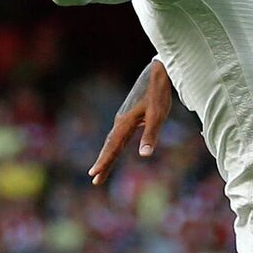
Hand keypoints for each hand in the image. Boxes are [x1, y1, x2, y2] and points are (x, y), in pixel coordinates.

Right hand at [90, 60, 174, 184]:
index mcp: (125, 123)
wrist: (157, 72)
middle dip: (103, 163)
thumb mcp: (158, 114)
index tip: (94, 174)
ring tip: (101, 170)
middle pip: (110, 146)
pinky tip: (115, 149)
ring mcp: (123, 118)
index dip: (104, 161)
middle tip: (95, 180)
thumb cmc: (158, 93)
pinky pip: (118, 135)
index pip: (113, 147)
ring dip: (107, 155)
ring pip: (113, 140)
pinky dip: (113, 146)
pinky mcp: (128, 115)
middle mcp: (121, 121)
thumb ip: (150, 135)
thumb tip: (144, 156)